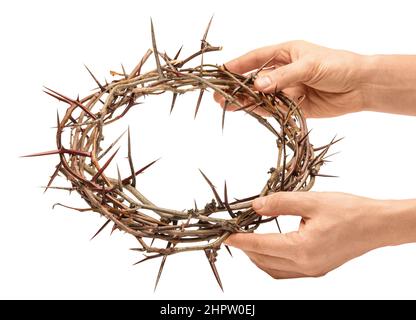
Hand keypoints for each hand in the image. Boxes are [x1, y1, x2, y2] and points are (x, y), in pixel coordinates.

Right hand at [214, 41, 368, 117]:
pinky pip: (274, 109)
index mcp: (286, 53)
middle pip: (255, 79)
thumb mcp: (309, 66)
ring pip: (262, 96)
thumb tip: (257, 85)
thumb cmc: (338, 65)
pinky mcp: (294, 106)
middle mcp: (284, 71)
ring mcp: (288, 89)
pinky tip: (246, 112)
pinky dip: (261, 111)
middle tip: (219, 95)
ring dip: (245, 101)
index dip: (238, 65)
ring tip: (226, 105)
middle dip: (237, 87)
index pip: (256, 58)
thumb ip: (283, 77)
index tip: (221, 72)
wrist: (361, 86)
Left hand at [225, 192, 415, 278]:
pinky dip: (272, 262)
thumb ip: (280, 203)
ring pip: (273, 270)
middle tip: (235, 233)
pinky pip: (286, 272)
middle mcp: (305, 265)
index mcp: (302, 249)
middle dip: (246, 248)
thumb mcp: (311, 201)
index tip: (225, 235)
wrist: (377, 225)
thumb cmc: (350, 212)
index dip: (240, 240)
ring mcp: (312, 270)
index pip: (260, 246)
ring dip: (257, 257)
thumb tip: (256, 206)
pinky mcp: (317, 269)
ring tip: (248, 240)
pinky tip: (270, 249)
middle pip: (264, 261)